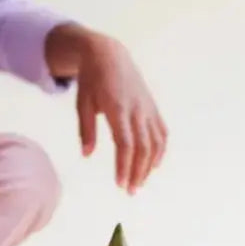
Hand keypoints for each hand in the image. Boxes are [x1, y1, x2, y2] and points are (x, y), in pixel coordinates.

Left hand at [47, 24, 167, 191]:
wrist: (109, 55)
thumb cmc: (91, 80)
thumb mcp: (82, 103)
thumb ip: (86, 129)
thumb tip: (87, 154)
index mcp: (117, 108)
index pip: (125, 143)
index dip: (124, 165)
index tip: (120, 184)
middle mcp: (136, 109)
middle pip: (143, 147)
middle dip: (138, 172)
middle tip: (129, 191)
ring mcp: (147, 107)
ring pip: (155, 142)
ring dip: (149, 165)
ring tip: (138, 182)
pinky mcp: (152, 106)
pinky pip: (161, 132)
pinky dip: (160, 150)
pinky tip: (153, 164)